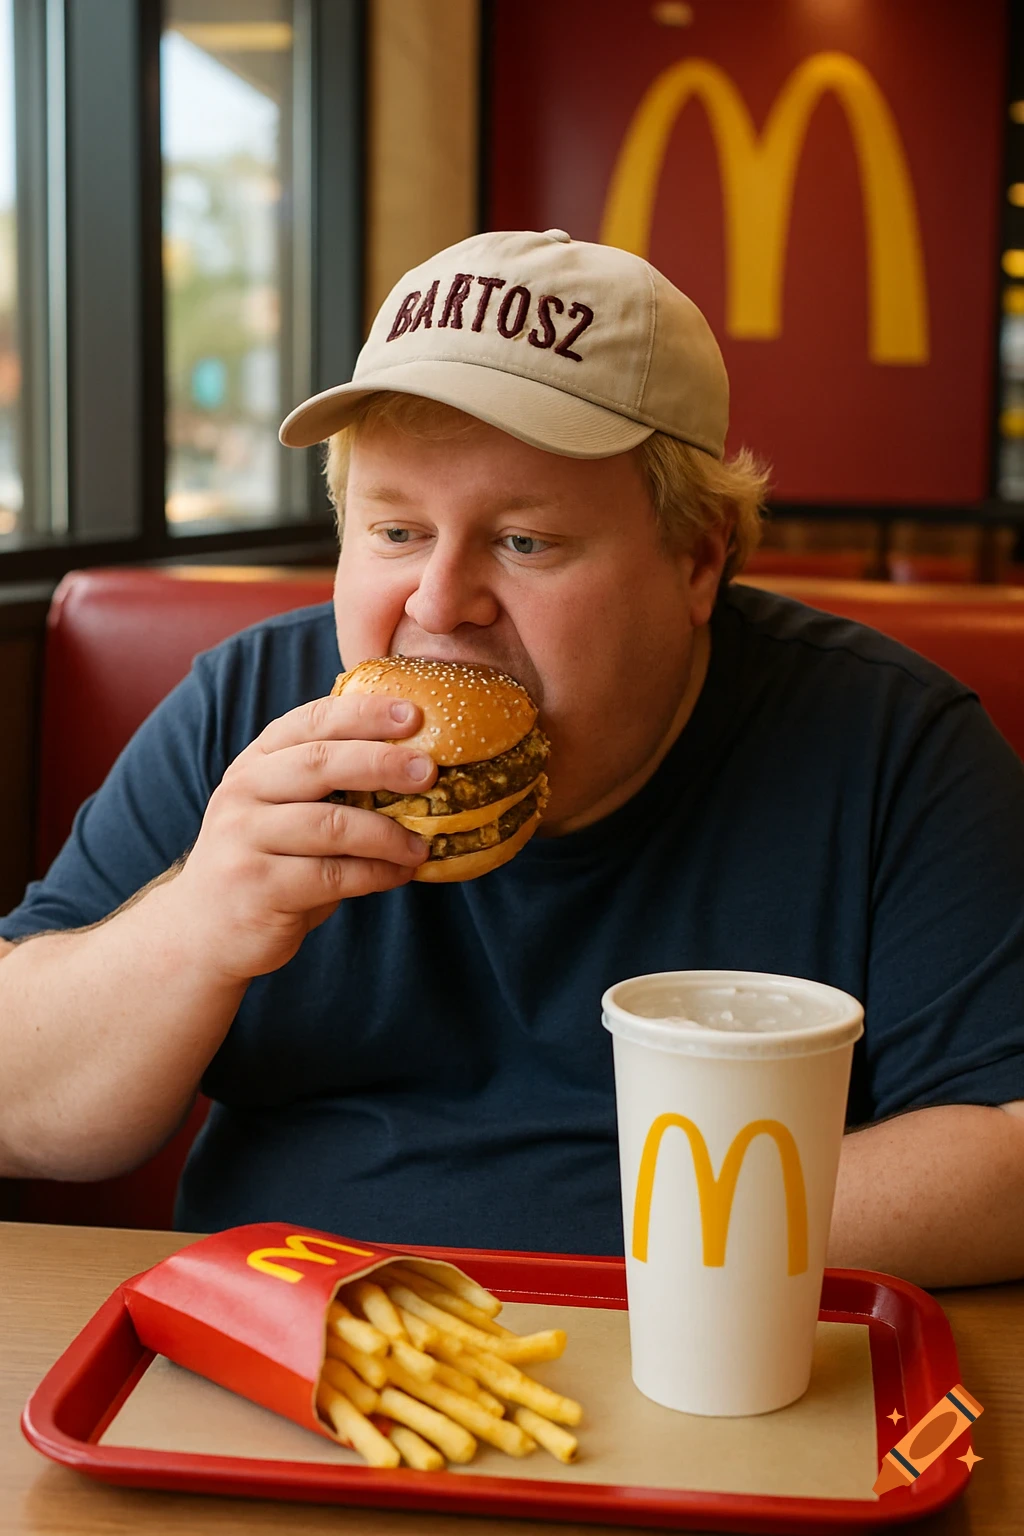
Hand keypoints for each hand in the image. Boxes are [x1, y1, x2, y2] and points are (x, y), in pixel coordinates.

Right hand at [168, 692, 436, 981]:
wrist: (201, 930)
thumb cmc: (263, 860)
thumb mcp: (279, 809)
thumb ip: (325, 783)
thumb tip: (414, 762)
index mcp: (255, 762)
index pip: (310, 721)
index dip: (362, 714)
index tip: (411, 713)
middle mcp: (243, 793)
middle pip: (319, 764)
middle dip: (380, 762)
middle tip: (427, 770)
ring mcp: (244, 840)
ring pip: (331, 825)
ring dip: (387, 834)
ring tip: (421, 844)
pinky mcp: (258, 888)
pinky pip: (332, 875)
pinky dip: (375, 873)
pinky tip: (400, 874)